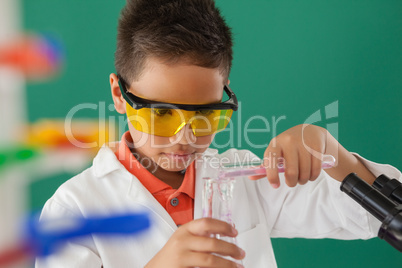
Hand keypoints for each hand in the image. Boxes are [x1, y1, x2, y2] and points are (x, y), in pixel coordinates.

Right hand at [145, 218, 244, 267]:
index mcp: (184, 230)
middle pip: (212, 242)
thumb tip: (224, 236)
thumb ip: (200, 237)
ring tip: (237, 266)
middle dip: (231, 249)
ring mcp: (181, 257)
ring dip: (228, 264)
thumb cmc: (171, 256)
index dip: (223, 226)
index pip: (207, 223)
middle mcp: (182, 241)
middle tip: (240, 253)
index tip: (234, 232)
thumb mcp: (183, 240)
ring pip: (210, 259)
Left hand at [251, 124, 375, 186]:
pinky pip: (316, 169)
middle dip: (291, 182)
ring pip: (304, 172)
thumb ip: (265, 166)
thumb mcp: (276, 153)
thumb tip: (250, 176)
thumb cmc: (287, 147)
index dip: (272, 175)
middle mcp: (289, 141)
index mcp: (275, 144)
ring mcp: (304, 143)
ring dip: (303, 180)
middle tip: (292, 183)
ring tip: (301, 179)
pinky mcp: (316, 147)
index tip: (275, 185)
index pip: (271, 161)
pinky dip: (313, 176)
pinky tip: (310, 175)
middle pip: (291, 171)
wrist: (308, 132)